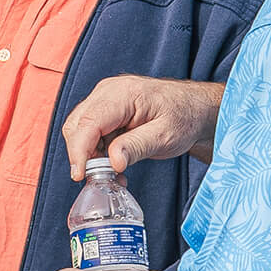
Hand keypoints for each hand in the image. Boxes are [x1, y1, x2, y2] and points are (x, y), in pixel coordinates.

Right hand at [62, 76, 223, 179]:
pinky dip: (96, 151)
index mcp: (123, 93)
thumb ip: (137, 146)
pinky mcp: (106, 109)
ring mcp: (105, 99)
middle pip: (77, 125)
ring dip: (89, 154)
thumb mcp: (166, 136)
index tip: (80, 175)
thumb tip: (112, 161)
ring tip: (114, 172)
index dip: (79, 150)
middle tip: (101, 178)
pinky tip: (114, 163)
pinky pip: (90, 131)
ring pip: (80, 129)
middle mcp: (108, 92)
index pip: (89, 122)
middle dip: (82, 154)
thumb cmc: (184, 117)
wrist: (193, 109)